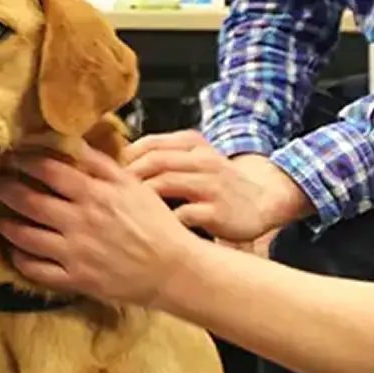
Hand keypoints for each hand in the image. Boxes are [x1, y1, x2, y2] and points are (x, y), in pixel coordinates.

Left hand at [0, 145, 199, 307]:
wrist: (173, 268)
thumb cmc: (155, 223)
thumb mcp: (132, 184)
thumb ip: (100, 163)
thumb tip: (72, 143)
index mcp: (94, 194)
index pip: (48, 170)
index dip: (24, 161)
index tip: (12, 156)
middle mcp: (79, 222)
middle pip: (29, 201)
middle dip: (5, 189)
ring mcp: (75, 253)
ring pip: (26, 236)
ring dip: (6, 225)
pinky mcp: (76, 280)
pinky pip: (37, 270)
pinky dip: (20, 259)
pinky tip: (15, 251)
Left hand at [125, 131, 310, 243]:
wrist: (264, 199)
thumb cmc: (222, 182)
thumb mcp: (198, 160)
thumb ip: (167, 156)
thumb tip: (122, 163)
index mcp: (194, 145)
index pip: (152, 143)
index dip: (127, 158)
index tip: (110, 173)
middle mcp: (202, 160)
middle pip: (155, 161)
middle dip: (129, 177)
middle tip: (109, 196)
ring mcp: (211, 185)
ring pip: (166, 183)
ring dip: (142, 198)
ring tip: (125, 212)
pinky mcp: (218, 211)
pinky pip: (184, 213)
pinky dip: (165, 221)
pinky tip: (152, 229)